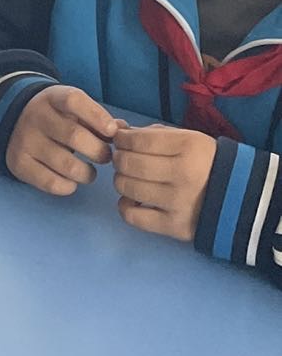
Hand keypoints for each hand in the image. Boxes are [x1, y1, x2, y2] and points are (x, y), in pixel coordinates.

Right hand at [6, 84, 118, 195]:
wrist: (14, 121)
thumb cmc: (56, 117)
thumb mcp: (73, 109)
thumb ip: (98, 118)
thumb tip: (122, 130)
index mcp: (52, 98)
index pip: (74, 100)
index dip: (97, 116)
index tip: (112, 132)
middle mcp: (35, 117)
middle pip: (74, 136)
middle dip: (99, 152)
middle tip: (105, 157)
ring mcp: (25, 140)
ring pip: (66, 165)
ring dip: (87, 174)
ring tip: (90, 172)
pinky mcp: (19, 163)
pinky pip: (52, 183)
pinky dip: (69, 186)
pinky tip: (71, 180)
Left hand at [113, 124, 215, 242]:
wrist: (239, 198)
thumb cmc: (205, 163)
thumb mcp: (187, 138)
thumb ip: (152, 133)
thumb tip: (116, 129)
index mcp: (188, 146)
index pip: (137, 140)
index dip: (121, 139)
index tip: (121, 141)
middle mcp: (183, 174)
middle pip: (128, 164)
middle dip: (119, 159)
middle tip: (124, 160)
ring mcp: (178, 202)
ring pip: (127, 188)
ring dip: (122, 180)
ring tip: (131, 178)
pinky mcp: (175, 226)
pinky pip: (133, 216)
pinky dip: (125, 206)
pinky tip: (133, 200)